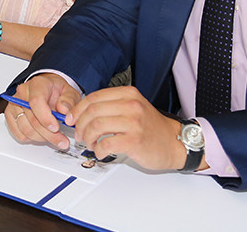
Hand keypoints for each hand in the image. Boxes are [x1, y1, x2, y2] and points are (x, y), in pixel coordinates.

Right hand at [6, 73, 80, 149]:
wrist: (47, 90)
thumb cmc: (56, 91)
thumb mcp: (69, 92)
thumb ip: (69, 100)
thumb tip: (64, 111)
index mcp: (37, 84)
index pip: (36, 102)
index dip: (46, 118)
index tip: (56, 127)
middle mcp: (23, 93)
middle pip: (32, 119)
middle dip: (49, 134)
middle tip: (62, 141)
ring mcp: (14, 105)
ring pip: (26, 129)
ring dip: (42, 138)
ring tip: (54, 137)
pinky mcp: (10, 115)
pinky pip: (20, 134)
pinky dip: (33, 138)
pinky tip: (42, 134)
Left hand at [66, 86, 188, 170]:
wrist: (174, 142)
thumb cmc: (151, 128)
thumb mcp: (133, 108)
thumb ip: (111, 106)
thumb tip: (82, 113)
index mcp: (128, 94)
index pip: (94, 97)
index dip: (78, 109)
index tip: (71, 119)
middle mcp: (131, 105)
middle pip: (92, 111)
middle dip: (80, 125)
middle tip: (79, 134)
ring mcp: (133, 122)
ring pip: (96, 126)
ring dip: (87, 137)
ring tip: (90, 144)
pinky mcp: (134, 140)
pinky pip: (106, 144)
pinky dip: (98, 150)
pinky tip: (101, 152)